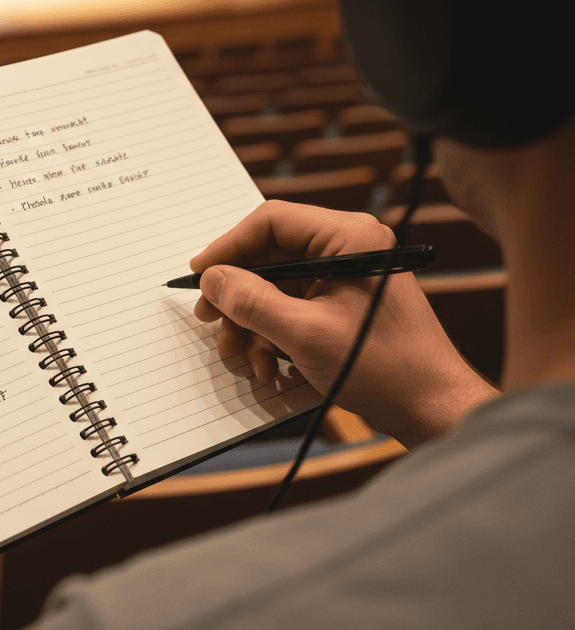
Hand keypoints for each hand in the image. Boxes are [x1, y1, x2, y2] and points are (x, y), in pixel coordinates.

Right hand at [192, 200, 498, 447]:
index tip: (200, 274)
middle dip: (239, 295)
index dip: (229, 246)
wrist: (433, 411)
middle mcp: (347, 247)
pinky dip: (273, 334)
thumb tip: (211, 279)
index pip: (271, 221)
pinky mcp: (342, 303)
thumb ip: (252, 302)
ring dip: (253, 323)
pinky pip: (292, 307)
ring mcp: (345, 276)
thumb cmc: (385, 368)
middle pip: (270, 255)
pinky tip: (268, 366)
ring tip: (245, 357)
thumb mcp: (305, 334)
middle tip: (211, 320)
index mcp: (349, 237)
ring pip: (276, 286)